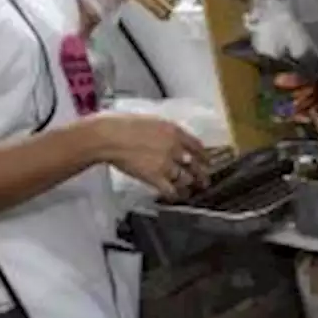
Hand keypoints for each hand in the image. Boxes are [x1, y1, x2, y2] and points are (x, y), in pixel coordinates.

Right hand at [95, 113, 210, 199]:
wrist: (111, 136)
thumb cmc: (125, 125)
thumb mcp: (153, 121)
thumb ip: (166, 131)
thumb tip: (173, 138)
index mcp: (175, 131)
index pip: (197, 146)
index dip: (204, 156)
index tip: (207, 161)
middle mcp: (175, 148)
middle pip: (195, 164)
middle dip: (202, 175)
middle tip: (204, 181)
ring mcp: (166, 163)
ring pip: (186, 179)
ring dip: (189, 186)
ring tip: (190, 191)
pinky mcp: (155, 177)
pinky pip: (171, 190)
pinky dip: (175, 195)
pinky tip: (175, 197)